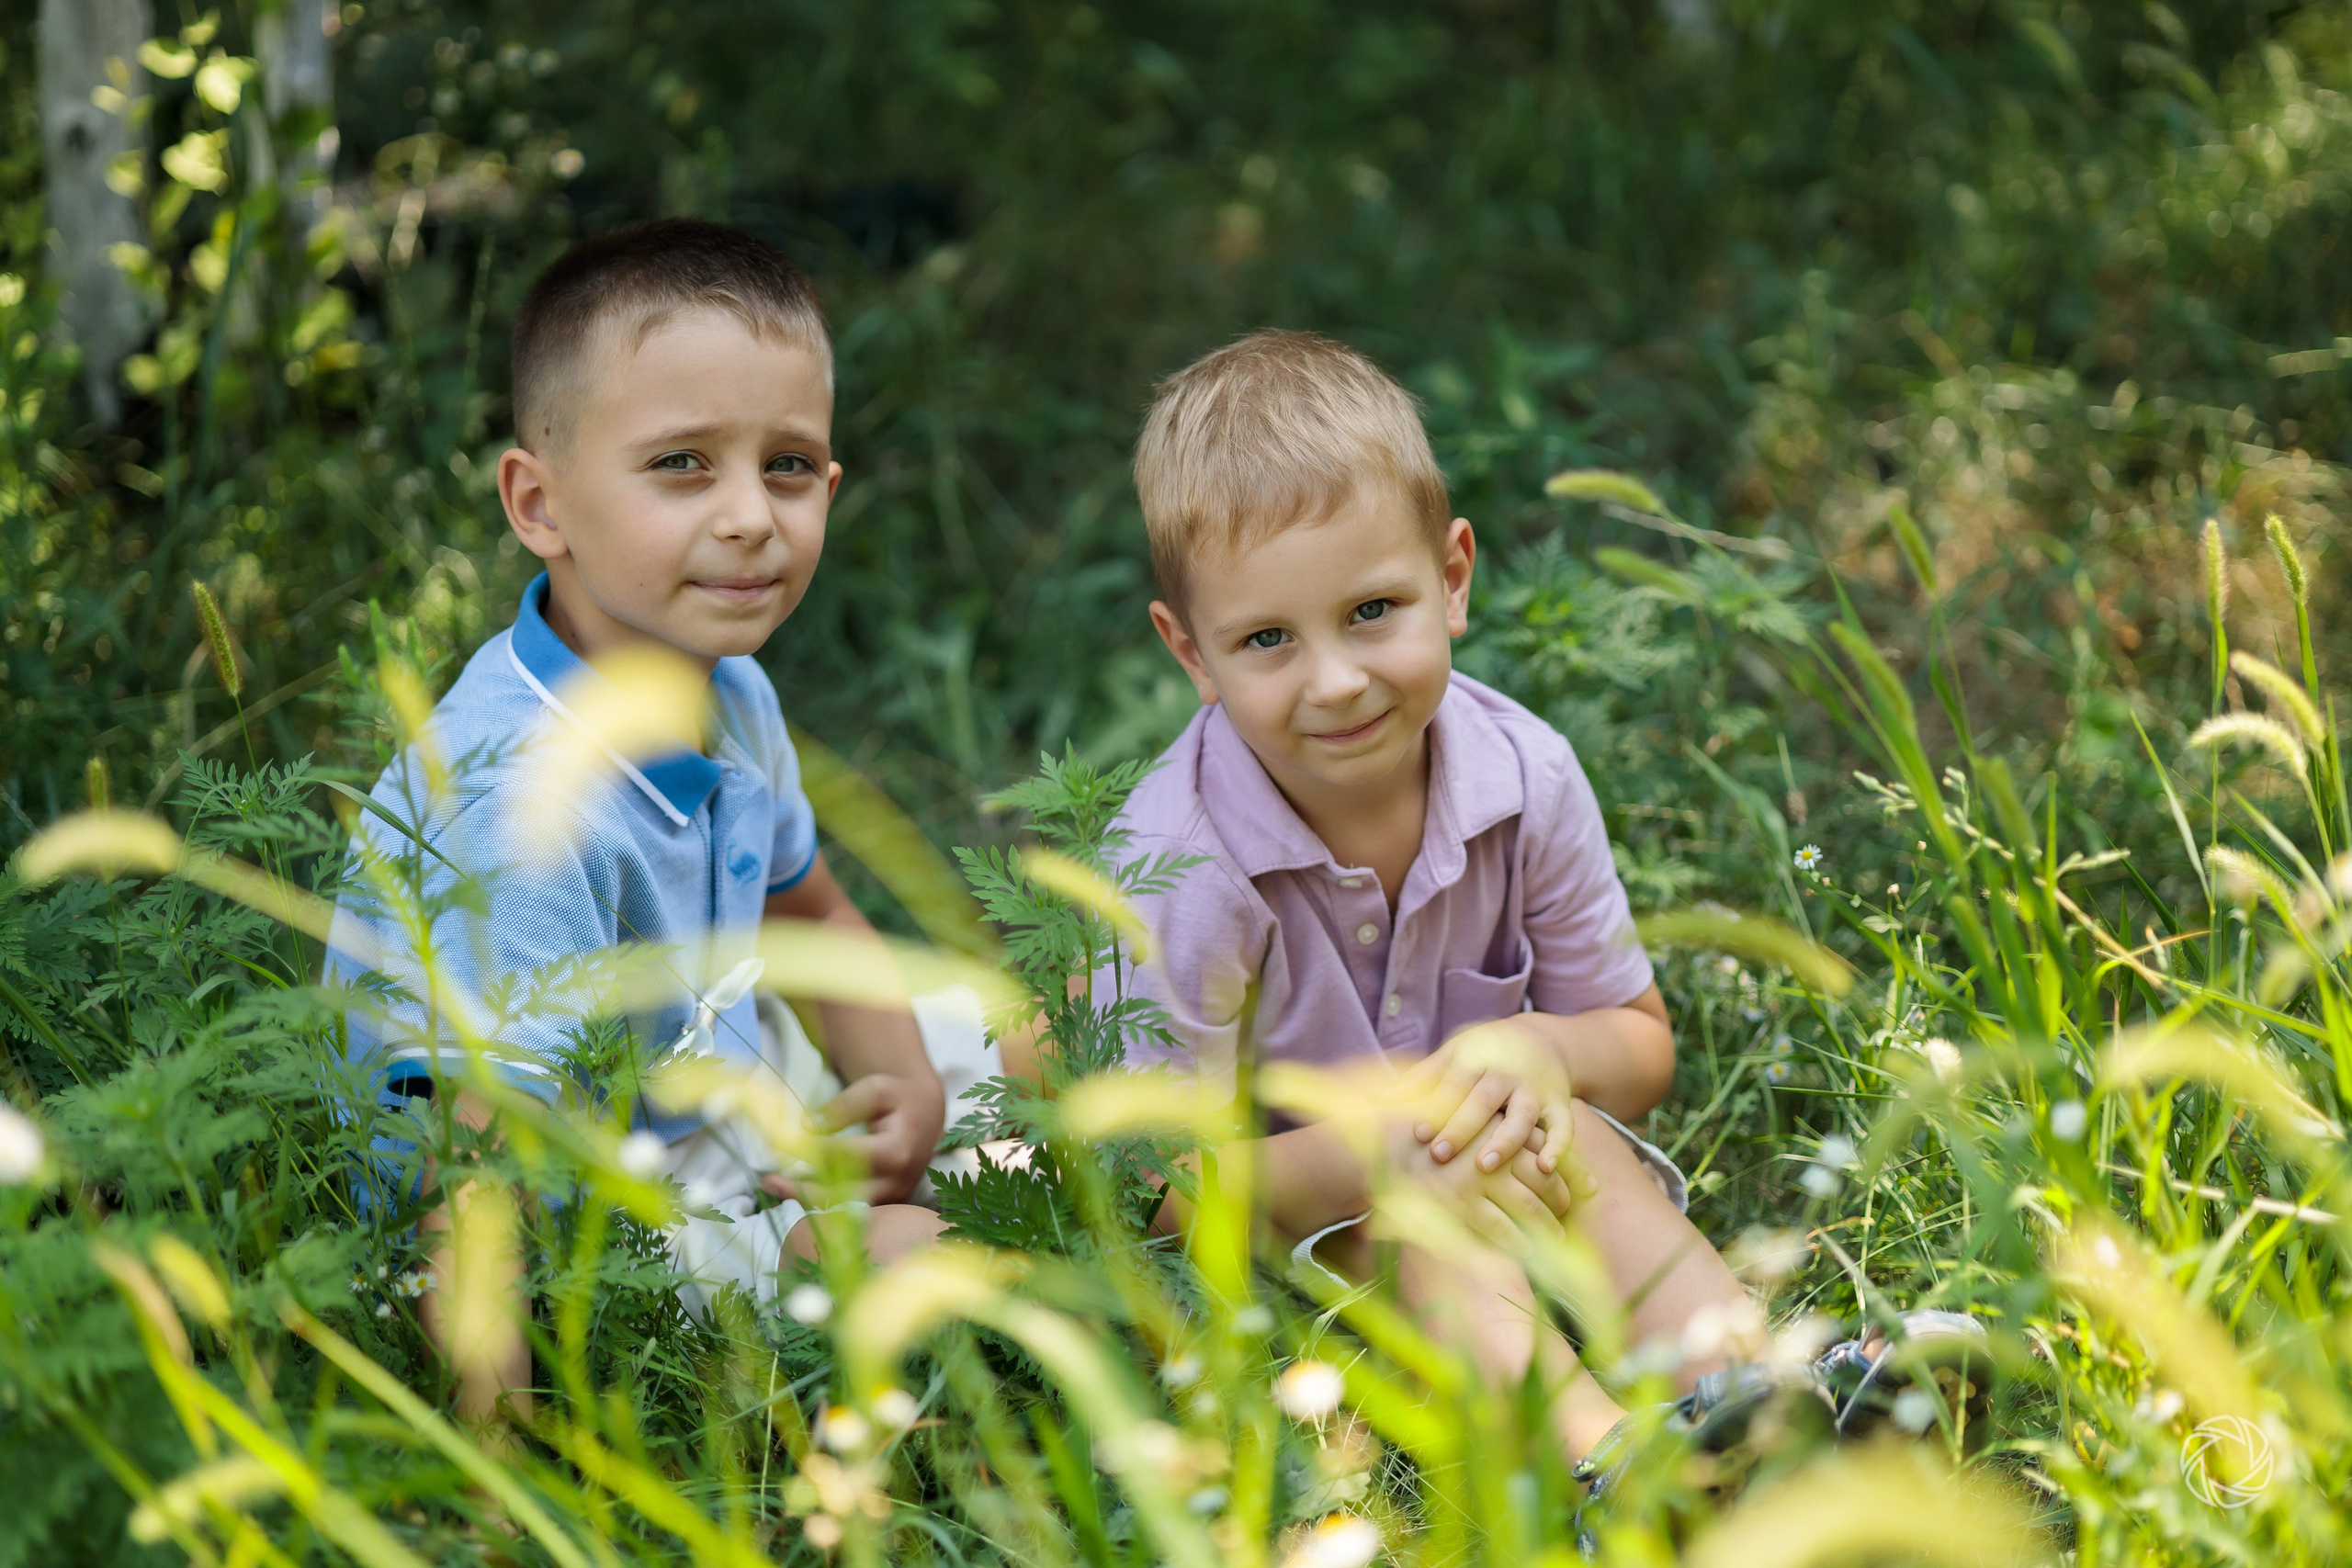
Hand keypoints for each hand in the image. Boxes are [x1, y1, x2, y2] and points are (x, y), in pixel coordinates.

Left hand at [759, 1072, 934, 1203]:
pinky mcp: (885, 1205)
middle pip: (843, 1194)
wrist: (925, 1116)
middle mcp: (896, 1182)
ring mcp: (891, 1198)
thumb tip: (806, 1128)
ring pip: (843, 1208)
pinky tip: (795, 1189)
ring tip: (774, 1187)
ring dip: (806, 1199)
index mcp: (898, 1151)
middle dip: (802, 1189)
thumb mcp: (875, 1089)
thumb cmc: (898, 1098)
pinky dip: (820, 1201)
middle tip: (768, 1181)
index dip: (811, 1150)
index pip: (847, 1155)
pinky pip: (848, 1209)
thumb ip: (843, 1107)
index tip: (780, 1144)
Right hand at [1388, 1119, 1578, 1233]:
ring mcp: (1477, 1176)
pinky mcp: (1461, 1202)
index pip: (1541, 1145)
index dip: (1566, 1165)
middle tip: (1570, 1209)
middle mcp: (1492, 1146)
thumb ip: (1486, 1125)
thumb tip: (1522, 1141)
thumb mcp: (1455, 1115)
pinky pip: (1500, 1228)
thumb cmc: (1415, 1129)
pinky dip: (1518, 1241)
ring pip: (1529, 1205)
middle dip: (1561, 1195)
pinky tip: (1528, 1251)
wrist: (1375, 1144)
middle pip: (1542, 1175)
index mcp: (1493, 1121)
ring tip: (1561, 1237)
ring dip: (1548, 1224)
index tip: (1587, 1184)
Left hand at [1400, 1021, 1573, 1176]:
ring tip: (1486, 1165)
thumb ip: (1421, 1078)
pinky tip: (1545, 1167)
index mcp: (1476, 1061)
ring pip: (1522, 1115)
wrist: (1541, 1037)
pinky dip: (1558, 1145)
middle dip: (1462, 1128)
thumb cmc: (1484, 1053)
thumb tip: (1379, 1100)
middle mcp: (1505, 1075)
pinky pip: (1564, 1126)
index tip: (1418, 1133)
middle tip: (1440, 1155)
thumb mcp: (1454, 1054)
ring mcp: (1533, 1090)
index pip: (1454, 1084)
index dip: (1436, 1107)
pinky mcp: (1559, 1104)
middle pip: (1483, 1100)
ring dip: (1505, 1140)